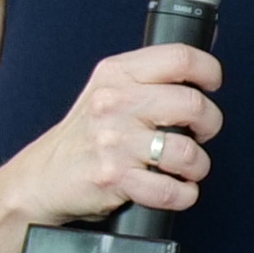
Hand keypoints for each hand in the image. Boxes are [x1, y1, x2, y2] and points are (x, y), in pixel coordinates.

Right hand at [0, 41, 221, 231]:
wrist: (42, 178)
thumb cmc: (83, 137)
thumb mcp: (107, 91)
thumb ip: (149, 78)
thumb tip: (202, 68)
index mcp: (117, 74)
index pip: (180, 58)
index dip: (209, 71)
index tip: (211, 85)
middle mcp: (114, 103)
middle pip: (193, 105)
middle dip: (208, 125)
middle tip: (198, 133)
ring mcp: (114, 141)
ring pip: (187, 152)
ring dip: (196, 166)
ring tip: (184, 167)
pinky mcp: (115, 177)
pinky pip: (172, 190)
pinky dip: (183, 194)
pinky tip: (173, 188)